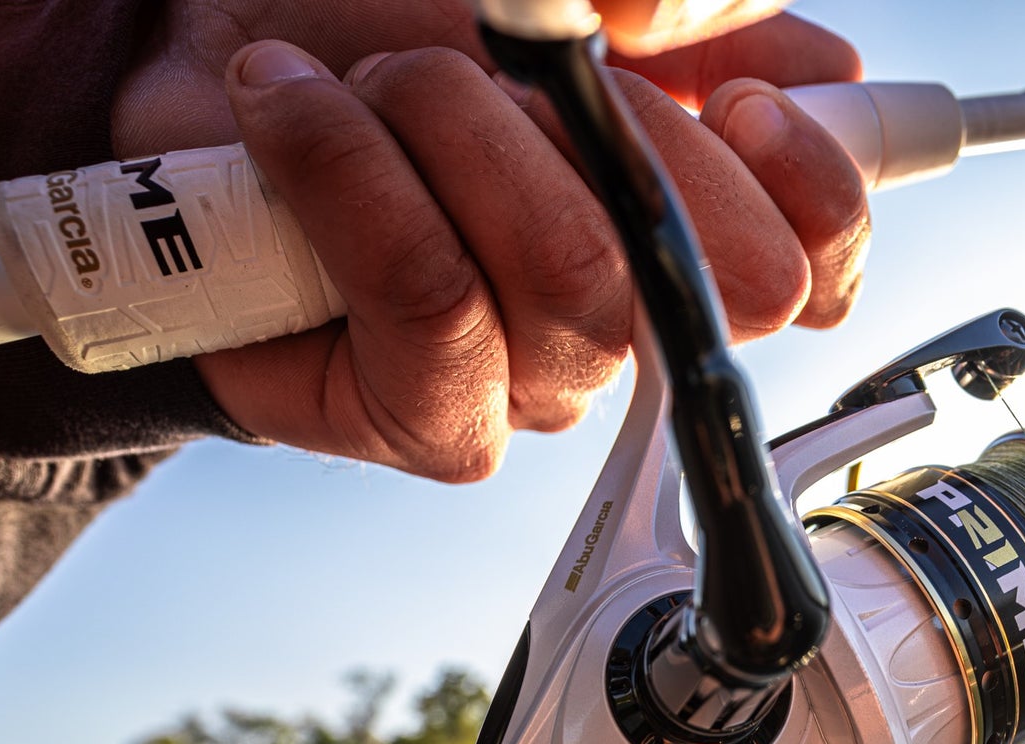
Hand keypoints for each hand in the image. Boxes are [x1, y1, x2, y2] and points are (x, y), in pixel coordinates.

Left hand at [110, 3, 868, 481]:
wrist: (201, 58)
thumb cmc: (377, 17)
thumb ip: (699, 3)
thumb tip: (805, 67)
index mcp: (691, 215)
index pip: (823, 259)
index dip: (814, 188)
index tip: (733, 101)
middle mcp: (630, 316)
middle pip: (726, 281)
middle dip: (613, 131)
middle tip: (509, 61)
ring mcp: (537, 380)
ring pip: (575, 278)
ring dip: (460, 128)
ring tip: (379, 80)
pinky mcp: (431, 419)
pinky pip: (436, 305)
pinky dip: (356, 175)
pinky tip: (295, 113)